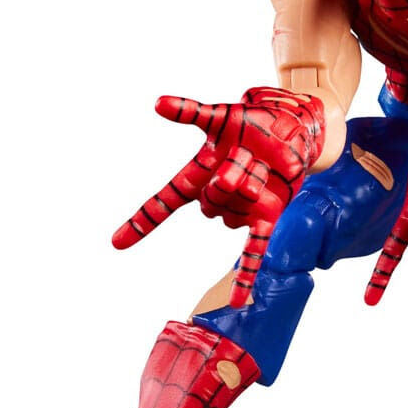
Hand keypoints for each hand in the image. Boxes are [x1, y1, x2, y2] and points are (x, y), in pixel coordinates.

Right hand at [112, 88, 324, 306]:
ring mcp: (240, 209)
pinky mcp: (267, 217)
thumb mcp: (222, 117)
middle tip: (247, 153)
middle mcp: (215, 196)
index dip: (141, 222)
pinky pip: (253, 251)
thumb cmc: (250, 123)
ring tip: (264, 163)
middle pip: (210, 199)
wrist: (291, 129)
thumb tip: (157, 103)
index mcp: (198, 176)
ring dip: (251, 182)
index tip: (116, 244)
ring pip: (235, 208)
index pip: (163, 203)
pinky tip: (235, 304)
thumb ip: (193, 115)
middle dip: (230, 172)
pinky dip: (244, 277)